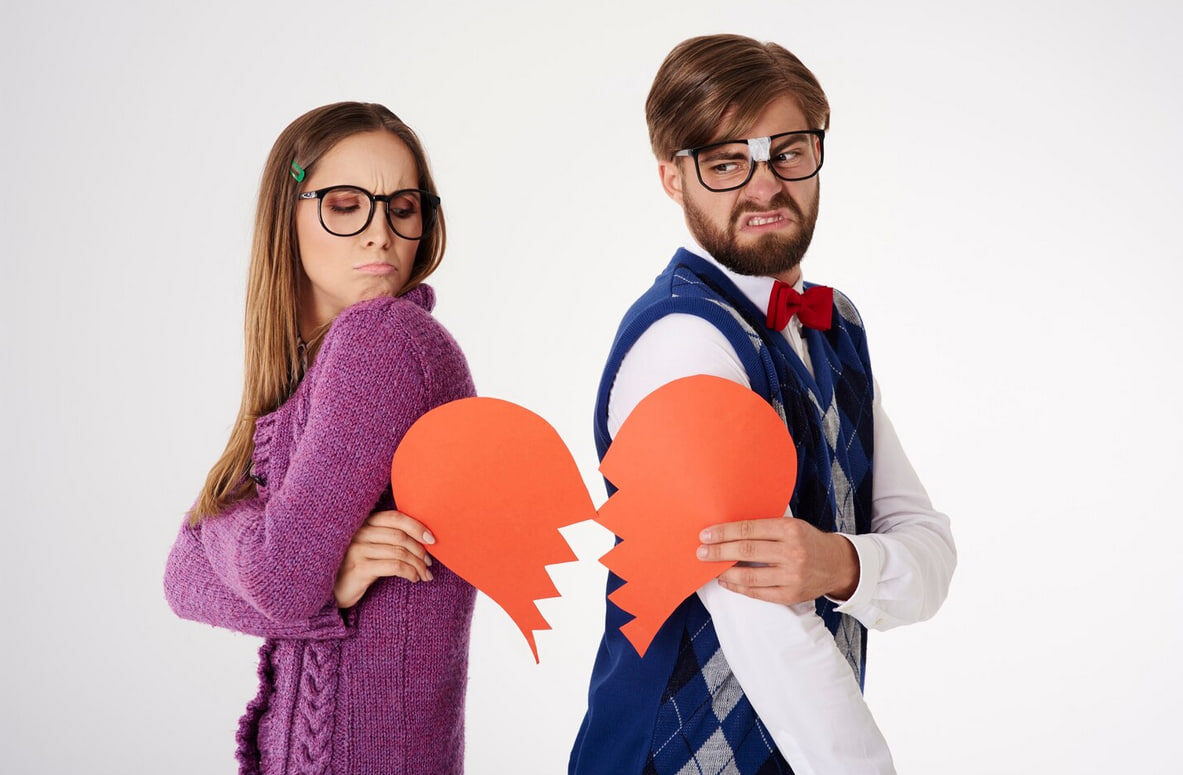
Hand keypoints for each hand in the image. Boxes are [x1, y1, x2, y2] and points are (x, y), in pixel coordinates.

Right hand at [333, 510, 435, 608]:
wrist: (331, 592)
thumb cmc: (356, 567)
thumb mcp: (371, 548)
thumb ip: (389, 539)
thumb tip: (424, 540)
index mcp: (364, 523)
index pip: (395, 517)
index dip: (417, 526)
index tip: (432, 540)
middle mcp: (359, 533)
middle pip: (400, 536)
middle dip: (420, 550)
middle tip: (429, 563)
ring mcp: (357, 550)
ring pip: (400, 552)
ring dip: (418, 564)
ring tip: (425, 574)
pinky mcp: (359, 568)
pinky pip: (394, 566)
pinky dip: (409, 572)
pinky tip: (414, 578)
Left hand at [696, 517, 858, 604]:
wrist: (837, 564)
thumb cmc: (807, 540)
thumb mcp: (792, 525)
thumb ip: (765, 528)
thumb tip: (727, 530)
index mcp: (790, 529)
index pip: (749, 530)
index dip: (724, 532)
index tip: (705, 535)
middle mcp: (792, 552)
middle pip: (746, 551)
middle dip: (719, 552)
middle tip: (701, 552)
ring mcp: (792, 576)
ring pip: (749, 576)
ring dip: (725, 573)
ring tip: (712, 569)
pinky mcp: (790, 595)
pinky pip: (758, 593)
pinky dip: (738, 588)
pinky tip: (727, 581)